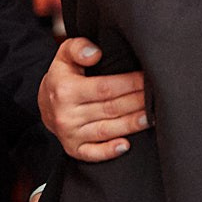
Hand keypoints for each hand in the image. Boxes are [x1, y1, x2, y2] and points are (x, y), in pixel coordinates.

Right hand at [40, 38, 147, 161]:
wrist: (44, 103)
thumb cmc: (62, 76)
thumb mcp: (64, 55)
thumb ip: (78, 47)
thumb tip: (94, 53)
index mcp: (66, 90)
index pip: (104, 87)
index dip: (129, 83)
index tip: (147, 78)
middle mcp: (66, 114)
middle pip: (110, 108)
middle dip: (136, 102)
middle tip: (157, 97)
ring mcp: (70, 134)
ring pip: (106, 130)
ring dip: (130, 125)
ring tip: (151, 117)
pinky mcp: (73, 149)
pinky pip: (92, 153)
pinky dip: (108, 152)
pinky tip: (125, 146)